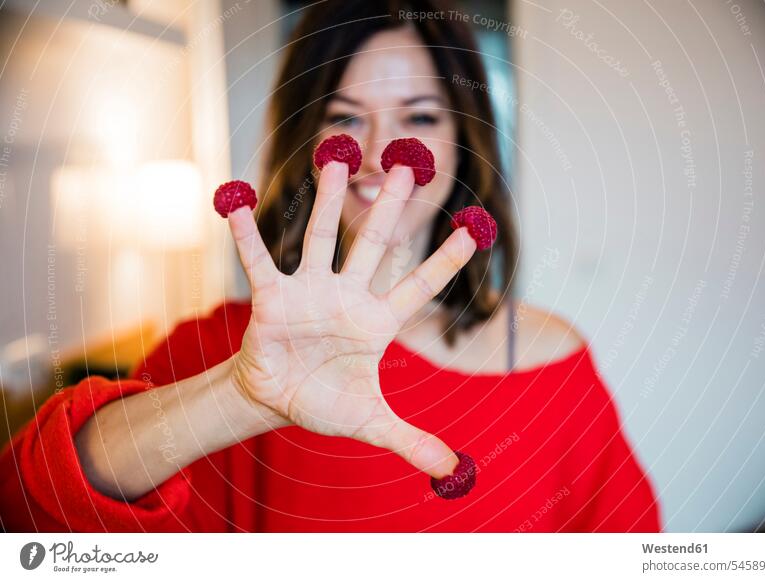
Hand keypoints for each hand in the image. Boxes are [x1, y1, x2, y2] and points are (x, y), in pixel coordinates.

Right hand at [227, 161, 476, 478]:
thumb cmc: (327, 401)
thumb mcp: (372, 423)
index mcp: (378, 322)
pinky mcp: (272, 299)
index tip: (474, 228)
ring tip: (335, 160)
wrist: (279, 399)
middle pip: (374, 244)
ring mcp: (310, 293)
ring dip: (326, 202)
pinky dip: (247, 236)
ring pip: (321, 239)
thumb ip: (412, 441)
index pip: (420, 285)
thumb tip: (453, 471)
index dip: (446, 260)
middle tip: (408, 165)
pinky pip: (260, 262)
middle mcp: (348, 297)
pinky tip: (237, 203)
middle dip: (390, 207)